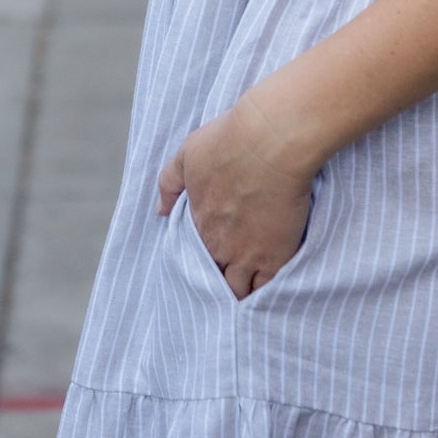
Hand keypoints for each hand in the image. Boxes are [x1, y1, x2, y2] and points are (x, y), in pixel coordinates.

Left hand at [156, 89, 315, 299]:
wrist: (270, 142)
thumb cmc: (229, 142)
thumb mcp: (187, 155)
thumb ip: (169, 184)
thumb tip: (161, 210)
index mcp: (198, 225)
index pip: (193, 259)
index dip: (201, 263)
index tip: (208, 262)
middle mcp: (219, 246)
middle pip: (214, 281)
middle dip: (218, 284)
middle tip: (227, 282)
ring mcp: (248, 255)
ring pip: (240, 292)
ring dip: (241, 292)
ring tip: (247, 294)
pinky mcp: (276, 256)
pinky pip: (268, 289)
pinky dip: (266, 293)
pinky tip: (269, 295)